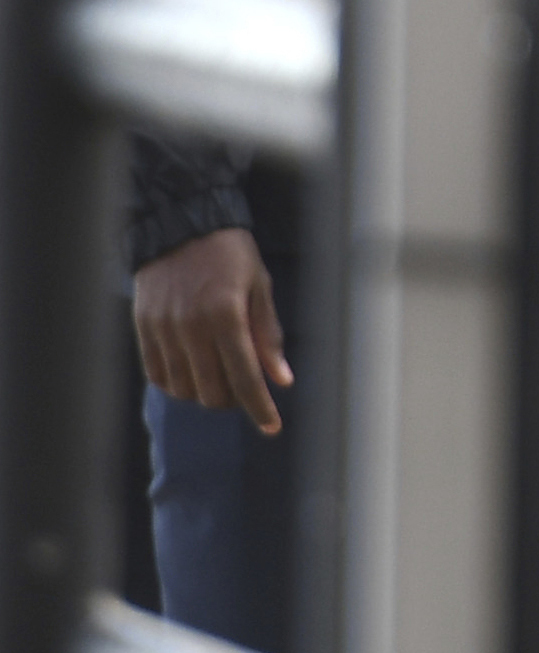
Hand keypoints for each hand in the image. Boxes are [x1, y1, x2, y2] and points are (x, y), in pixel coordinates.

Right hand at [133, 228, 290, 434]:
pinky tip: (193, 372)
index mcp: (226, 316)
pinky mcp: (143, 329)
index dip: (259, 407)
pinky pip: (158, 375)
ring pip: (183, 389)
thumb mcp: (260, 287)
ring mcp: (163, 330)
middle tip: (246, 391)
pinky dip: (177, 383)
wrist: (182, 225)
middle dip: (233, 401)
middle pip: (211, 392)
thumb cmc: (231, 254)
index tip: (272, 427)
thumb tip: (281, 379)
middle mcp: (191, 328)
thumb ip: (269, 336)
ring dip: (205, 394)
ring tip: (221, 378)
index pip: (245, 377)